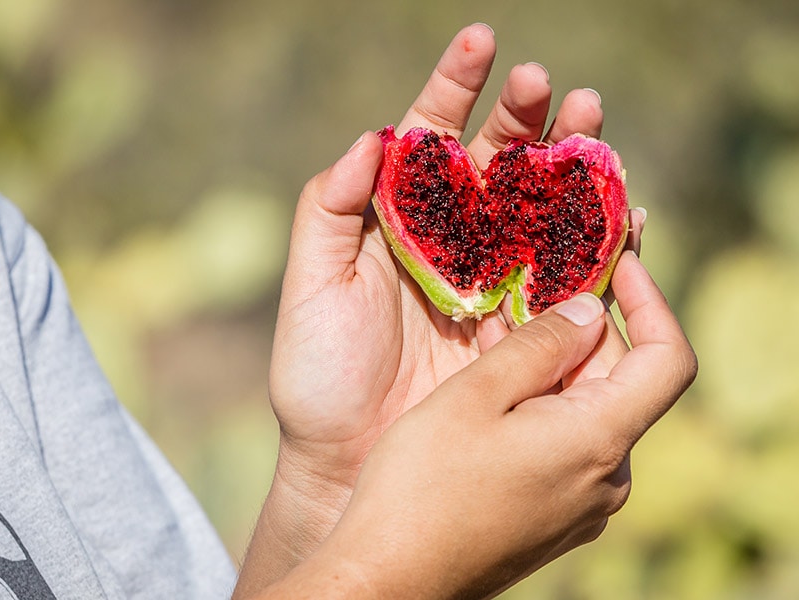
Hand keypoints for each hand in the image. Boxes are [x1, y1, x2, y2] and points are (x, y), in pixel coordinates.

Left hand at [235, 23, 639, 592]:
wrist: (348, 459)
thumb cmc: (319, 375)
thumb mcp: (310, 286)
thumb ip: (328, 209)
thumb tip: (373, 136)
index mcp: (401, 220)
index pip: (431, 138)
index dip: (455, 87)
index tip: (481, 41)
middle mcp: (453, 241)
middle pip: (500, 165)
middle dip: (530, 120)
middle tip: (558, 88)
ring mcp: (494, 282)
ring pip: (544, 210)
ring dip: (575, 169)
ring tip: (597, 132)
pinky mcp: (524, 328)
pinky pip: (570, 279)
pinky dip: (600, 245)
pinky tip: (623, 212)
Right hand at [254, 251, 697, 599]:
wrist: (389, 577)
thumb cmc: (421, 485)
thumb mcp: (476, 395)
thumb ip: (541, 345)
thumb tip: (592, 309)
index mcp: (598, 442)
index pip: (668, 358)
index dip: (651, 300)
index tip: (617, 263)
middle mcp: (605, 479)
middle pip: (621, 381)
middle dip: (581, 330)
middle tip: (527, 291)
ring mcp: (581, 503)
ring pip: (586, 410)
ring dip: (551, 366)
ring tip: (494, 334)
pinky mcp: (554, 515)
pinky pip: (564, 443)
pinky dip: (539, 404)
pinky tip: (490, 388)